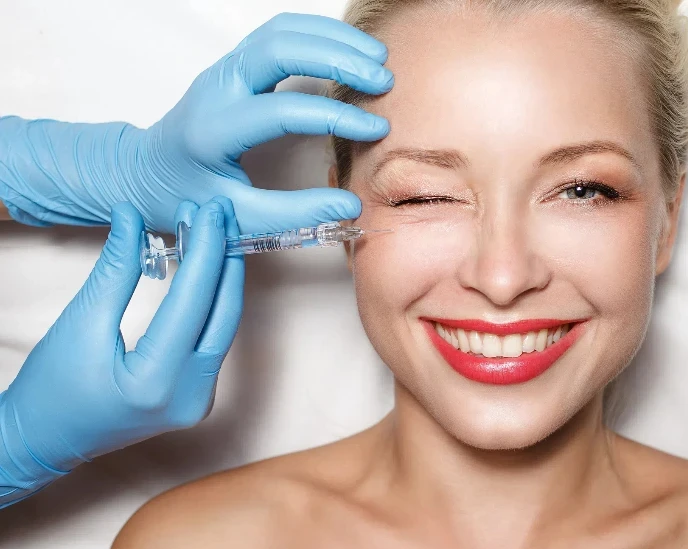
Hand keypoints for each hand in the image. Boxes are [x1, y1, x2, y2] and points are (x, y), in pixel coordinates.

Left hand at [0, 13, 392, 232]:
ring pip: (281, 31)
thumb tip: (349, 206)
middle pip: (280, 49)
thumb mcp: (236, 217)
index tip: (376, 129)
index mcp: (213, 130)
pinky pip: (279, 32)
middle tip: (383, 79)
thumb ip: (292, 213)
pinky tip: (350, 51)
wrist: (143, 172)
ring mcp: (225, 69)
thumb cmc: (187, 197)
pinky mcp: (236, 63)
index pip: (281, 111)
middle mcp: (216, 88)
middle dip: (338, 59)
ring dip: (332, 38)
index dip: (334, 117)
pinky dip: (318, 34)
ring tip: (377, 59)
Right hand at [0, 198, 242, 506]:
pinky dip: (213, 302)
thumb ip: (116, 269)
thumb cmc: (52, 387)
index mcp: (156, 382)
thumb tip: (133, 216)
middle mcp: (189, 396)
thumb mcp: (80, 321)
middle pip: (222, 314)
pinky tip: (209, 269)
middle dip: (224, 258)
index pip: (194, 302)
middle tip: (221, 213)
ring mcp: (199, 401)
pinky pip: (215, 340)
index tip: (211, 210)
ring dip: (222, 278)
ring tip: (216, 232)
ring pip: (225, 327)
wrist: (44, 441)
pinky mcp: (198, 397)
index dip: (206, 250)